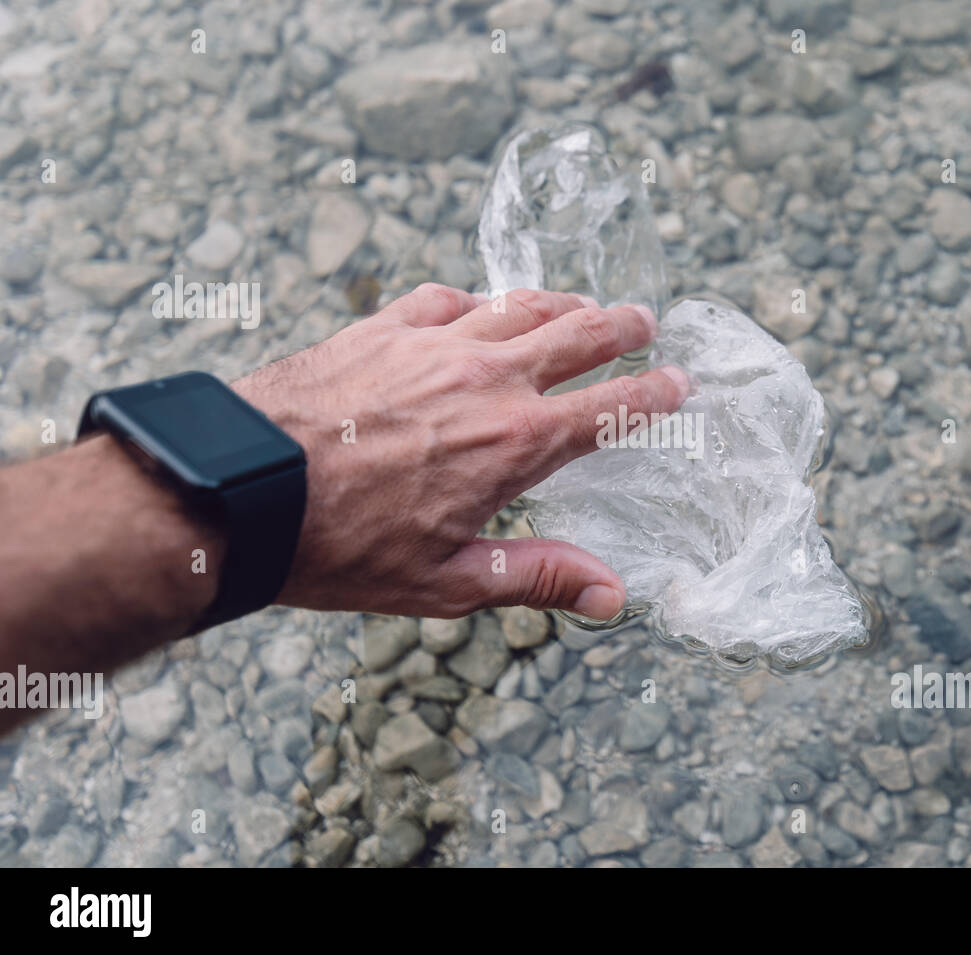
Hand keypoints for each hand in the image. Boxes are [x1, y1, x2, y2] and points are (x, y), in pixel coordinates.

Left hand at [232, 284, 687, 621]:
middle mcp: (488, 379)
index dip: (655, 393)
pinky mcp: (383, 327)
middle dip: (621, 327)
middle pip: (578, 336)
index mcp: (517, 442)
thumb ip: (538, 575)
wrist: (244, 489)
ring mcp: (435, 344)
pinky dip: (477, 301)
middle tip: (644, 320)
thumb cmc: (343, 545)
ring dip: (561, 303)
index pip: (612, 408)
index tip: (680, 381)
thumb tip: (613, 594)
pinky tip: (480, 306)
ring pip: (520, 306)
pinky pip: (446, 299)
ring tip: (581, 303)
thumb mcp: (449, 579)